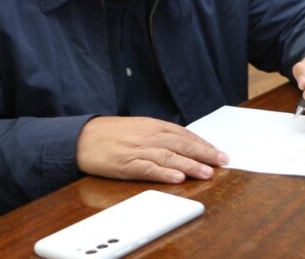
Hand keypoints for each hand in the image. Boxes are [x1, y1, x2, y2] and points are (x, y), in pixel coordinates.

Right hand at [76, 116, 228, 182]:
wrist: (82, 137)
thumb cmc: (111, 133)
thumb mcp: (139, 128)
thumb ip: (160, 135)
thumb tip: (182, 144)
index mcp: (154, 126)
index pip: (185, 134)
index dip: (204, 144)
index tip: (218, 152)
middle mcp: (149, 136)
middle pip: (182, 144)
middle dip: (205, 153)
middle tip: (222, 161)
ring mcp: (138, 150)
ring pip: (170, 156)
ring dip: (191, 164)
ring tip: (207, 172)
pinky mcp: (126, 164)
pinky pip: (148, 168)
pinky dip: (164, 173)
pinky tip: (177, 177)